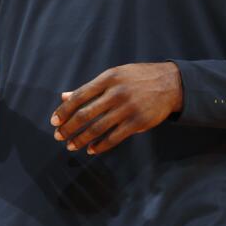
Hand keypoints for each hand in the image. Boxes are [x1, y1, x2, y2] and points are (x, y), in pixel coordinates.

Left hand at [50, 62, 182, 154]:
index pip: (79, 96)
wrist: (171, 83)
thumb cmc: (137, 79)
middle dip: (69, 127)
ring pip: (98, 128)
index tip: (54, 121)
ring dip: (81, 139)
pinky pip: (114, 137)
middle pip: (86, 114)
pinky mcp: (138, 122)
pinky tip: (91, 150)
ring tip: (71, 146)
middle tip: (58, 136)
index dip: (64, 110)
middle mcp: (116, 93)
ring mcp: (128, 108)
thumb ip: (89, 89)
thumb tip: (64, 96)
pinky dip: (100, 145)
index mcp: (108, 78)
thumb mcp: (113, 76)